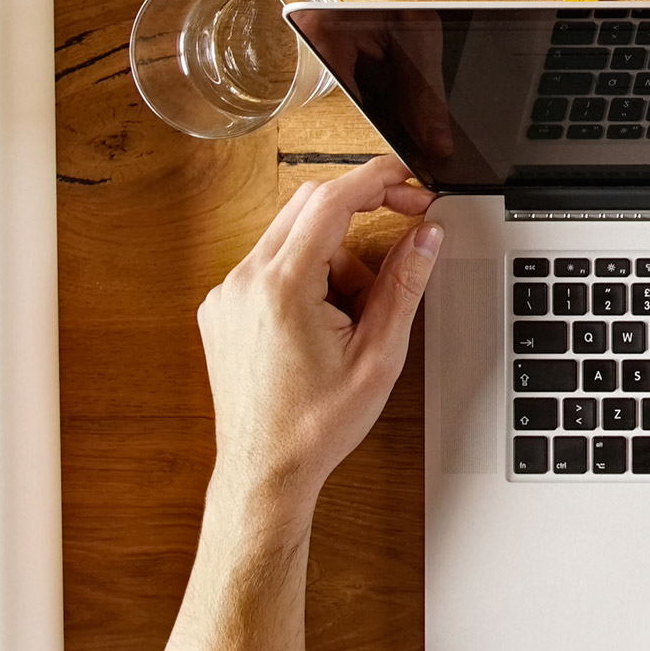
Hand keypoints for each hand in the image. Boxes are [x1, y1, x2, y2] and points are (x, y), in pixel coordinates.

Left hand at [195, 156, 439, 526]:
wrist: (266, 470)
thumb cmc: (316, 424)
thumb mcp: (379, 355)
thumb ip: (404, 286)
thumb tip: (427, 236)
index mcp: (282, 289)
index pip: (331, 202)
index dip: (376, 181)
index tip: (407, 180)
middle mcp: (244, 282)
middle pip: (307, 205)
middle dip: (361, 208)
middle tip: (405, 221)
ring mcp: (227, 294)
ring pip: (291, 236)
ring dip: (334, 253)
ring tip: (356, 311)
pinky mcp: (222, 308)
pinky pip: (270, 264)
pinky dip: (306, 273)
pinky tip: (324, 320)